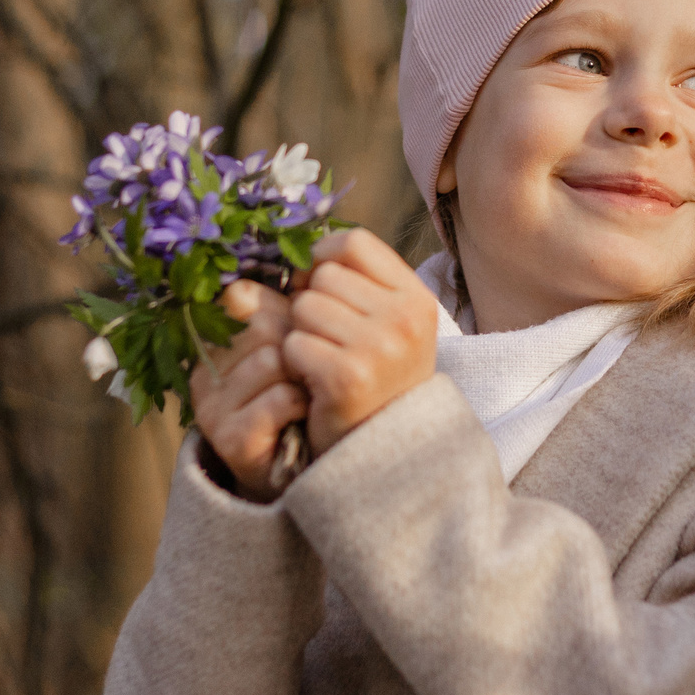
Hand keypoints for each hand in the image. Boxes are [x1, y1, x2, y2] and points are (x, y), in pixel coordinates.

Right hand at [191, 278, 308, 503]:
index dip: (285, 309)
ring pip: (274, 359)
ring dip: (304, 375)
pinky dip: (302, 403)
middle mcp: (202, 367)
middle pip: (265, 324)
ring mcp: (210, 405)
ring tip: (308, 390)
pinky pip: (280, 398)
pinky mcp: (229, 438)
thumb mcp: (286, 344)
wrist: (291, 467)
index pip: (245, 295)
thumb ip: (285, 307)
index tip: (298, 331)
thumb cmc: (294, 394)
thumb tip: (306, 263)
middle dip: (299, 343)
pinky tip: (304, 413)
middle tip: (310, 366)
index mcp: (210, 336)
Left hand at [283, 229, 439, 453]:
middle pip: (323, 275)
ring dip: (300, 334)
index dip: (323, 258)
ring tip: (323, 361)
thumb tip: (279, 255)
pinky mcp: (348, 377)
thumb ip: (344, 282)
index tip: (318, 287)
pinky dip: (294, 363)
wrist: (384, 453)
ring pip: (303, 307)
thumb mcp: (380, 324)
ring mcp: (379, 347)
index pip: (354, 241)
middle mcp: (404, 318)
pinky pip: (294, 344)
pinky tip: (315, 383)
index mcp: (416, 298)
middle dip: (309, 302)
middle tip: (326, 339)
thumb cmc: (376, 380)